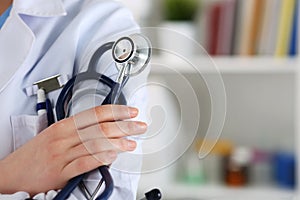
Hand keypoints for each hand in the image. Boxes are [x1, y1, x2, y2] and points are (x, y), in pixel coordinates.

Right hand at [0, 105, 146, 195]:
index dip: (116, 111)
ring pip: (95, 144)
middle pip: (100, 128)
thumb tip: (102, 130)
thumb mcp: (53, 136)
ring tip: (132, 143)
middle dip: (124, 126)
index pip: (95, 114)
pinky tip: (113, 157)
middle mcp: (63, 138)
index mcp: (63, 126)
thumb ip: (77, 132)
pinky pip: (84, 163)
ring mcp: (62, 155)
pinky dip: (100, 159)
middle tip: (139, 126)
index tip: (131, 112)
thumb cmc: (34, 155)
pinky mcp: (60, 173)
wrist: (11, 175)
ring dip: (117, 143)